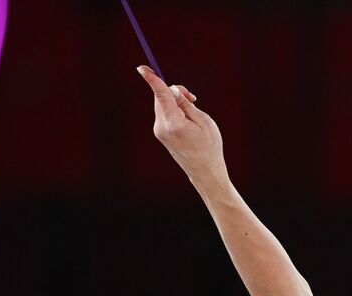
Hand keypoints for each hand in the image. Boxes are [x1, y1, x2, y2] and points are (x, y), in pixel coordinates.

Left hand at [136, 65, 225, 185]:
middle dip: (174, 92)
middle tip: (192, 97)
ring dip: (174, 102)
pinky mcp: (160, 133)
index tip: (142, 68)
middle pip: (161, 98)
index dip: (152, 80)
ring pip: (162, 105)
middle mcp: (162, 126)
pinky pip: (164, 113)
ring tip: (193, 113)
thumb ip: (186, 103)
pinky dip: (173, 110)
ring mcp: (159, 131)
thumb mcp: (204, 121)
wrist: (205, 171)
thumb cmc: (209, 146)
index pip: (161, 96)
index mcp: (175, 123)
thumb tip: (172, 89)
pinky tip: (186, 120)